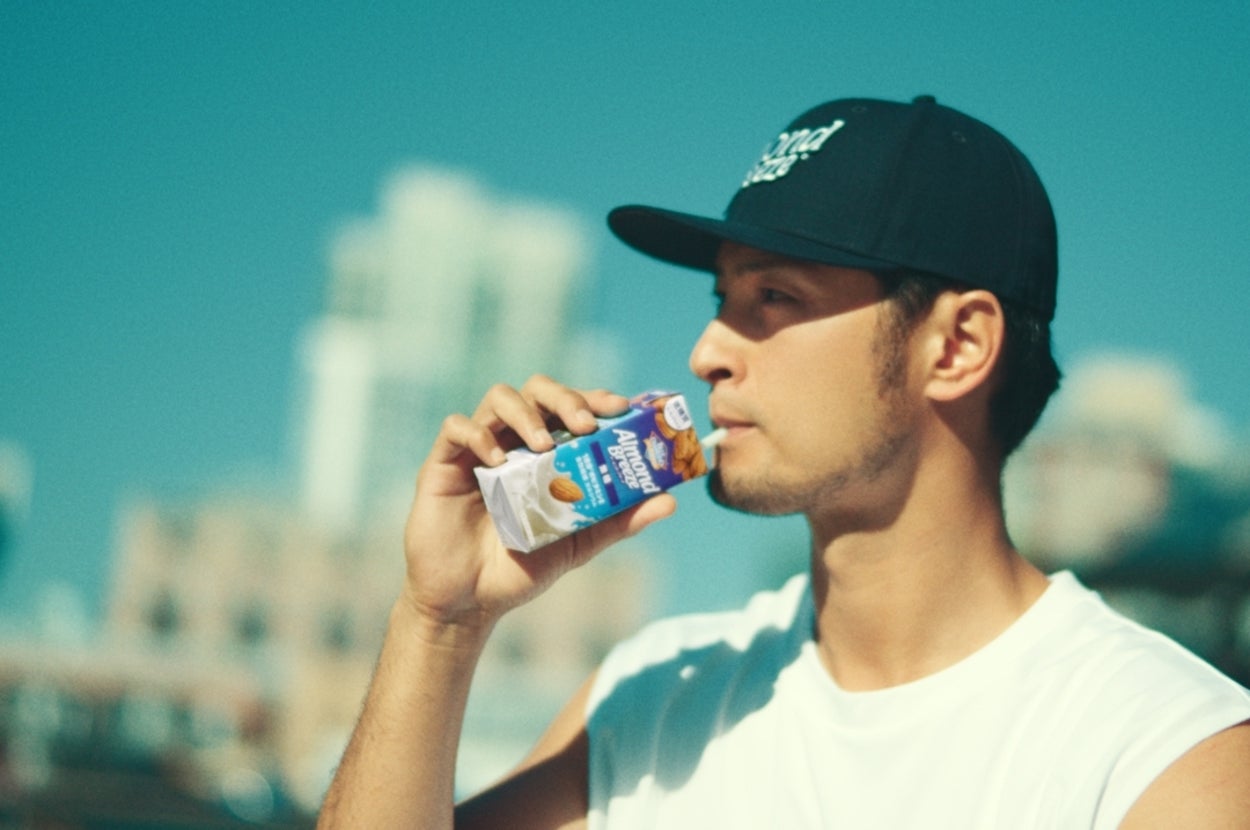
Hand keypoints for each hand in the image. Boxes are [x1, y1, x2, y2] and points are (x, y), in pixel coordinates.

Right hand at [399, 375, 675, 638]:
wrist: (468, 602)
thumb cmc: (520, 567)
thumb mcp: (577, 543)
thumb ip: (619, 521)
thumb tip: (670, 502)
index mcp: (545, 453)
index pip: (570, 407)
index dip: (595, 398)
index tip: (621, 408)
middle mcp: (512, 442)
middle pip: (537, 390)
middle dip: (565, 398)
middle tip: (585, 424)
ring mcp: (477, 449)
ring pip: (498, 398)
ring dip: (526, 414)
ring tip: (544, 446)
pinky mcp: (442, 463)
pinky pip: (456, 427)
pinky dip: (479, 435)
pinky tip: (497, 461)